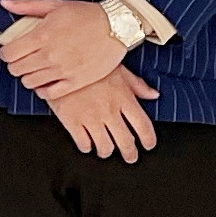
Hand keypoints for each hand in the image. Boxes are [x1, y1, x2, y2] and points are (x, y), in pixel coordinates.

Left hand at [0, 0, 129, 99]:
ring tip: (35, 69)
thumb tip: (4, 3)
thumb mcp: (55, 5)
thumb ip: (26, 6)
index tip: (11, 51)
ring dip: (28, 77)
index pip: (8, 54)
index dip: (6, 53)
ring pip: (29, 83)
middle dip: (15, 64)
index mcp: (42, 35)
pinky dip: (43, 90)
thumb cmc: (87, 14)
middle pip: (16, 69)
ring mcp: (62, 70)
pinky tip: (46, 81)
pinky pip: (49, 94)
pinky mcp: (75, 81)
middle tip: (23, 60)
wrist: (118, 26)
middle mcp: (49, 55)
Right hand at [46, 70, 161, 162]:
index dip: (149, 140)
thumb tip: (154, 95)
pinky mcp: (72, 121)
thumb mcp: (119, 69)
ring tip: (106, 149)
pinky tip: (87, 143)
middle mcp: (109, 111)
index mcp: (123, 98)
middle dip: (130, 154)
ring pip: (105, 147)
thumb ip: (138, 85)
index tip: (148, 145)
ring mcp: (90, 118)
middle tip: (130, 156)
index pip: (143, 126)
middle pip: (126, 142)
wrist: (61, 59)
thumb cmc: (90, 62)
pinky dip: (87, 147)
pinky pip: (83, 144)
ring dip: (107, 151)